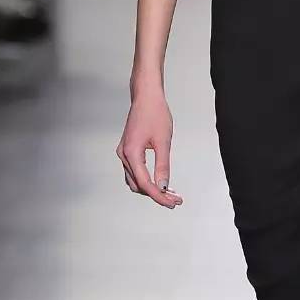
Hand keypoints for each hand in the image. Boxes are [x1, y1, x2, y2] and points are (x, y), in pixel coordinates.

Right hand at [116, 83, 183, 208]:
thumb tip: (164, 186)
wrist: (146, 96)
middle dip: (156, 194)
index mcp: (131, 153)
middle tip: (175, 199)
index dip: (159, 196)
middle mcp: (124, 155)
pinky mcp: (127, 150)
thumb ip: (163, 166)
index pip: (145, 183)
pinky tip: (159, 181)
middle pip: (138, 185)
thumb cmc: (155, 113)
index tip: (173, 203)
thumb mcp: (163, 141)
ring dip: (151, 188)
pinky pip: (134, 171)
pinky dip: (146, 179)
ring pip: (135, 180)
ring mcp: (123, 153)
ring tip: (170, 193)